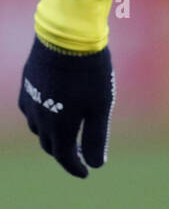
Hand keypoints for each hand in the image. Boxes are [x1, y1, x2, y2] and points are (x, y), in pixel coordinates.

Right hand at [18, 35, 114, 176]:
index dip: (76, 167)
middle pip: (50, 145)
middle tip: (80, 154)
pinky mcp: (28, 84)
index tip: (86, 172)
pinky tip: (53, 110)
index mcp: (58, 128)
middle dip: (64, 154)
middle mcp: (39, 119)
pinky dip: (43, 117)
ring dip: (52, 135)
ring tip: (67, 133)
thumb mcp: (100, 106)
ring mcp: (30, 100)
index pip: (65, 157)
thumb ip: (97, 137)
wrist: (67, 37)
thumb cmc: (89, 73)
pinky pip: (32, 109)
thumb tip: (97, 165)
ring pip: (39, 128)